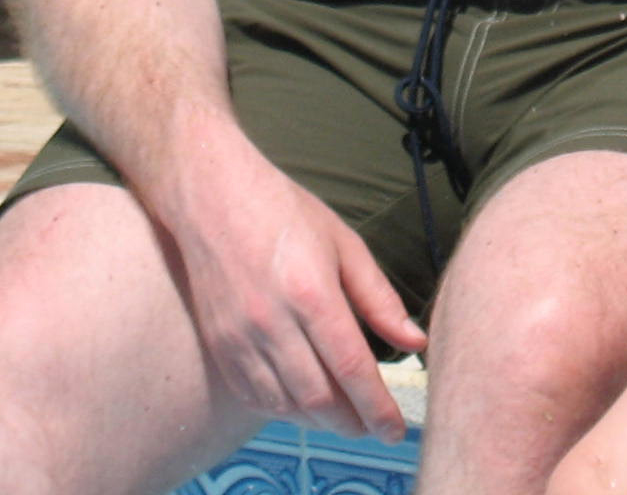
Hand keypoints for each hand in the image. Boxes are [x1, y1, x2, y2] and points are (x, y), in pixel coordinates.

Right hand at [165, 152, 426, 440]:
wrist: (211, 196)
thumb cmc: (283, 211)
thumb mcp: (343, 243)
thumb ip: (379, 298)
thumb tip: (415, 342)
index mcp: (311, 293)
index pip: (351, 368)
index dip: (377, 407)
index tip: (395, 429)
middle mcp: (272, 322)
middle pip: (319, 398)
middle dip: (352, 421)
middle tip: (375, 425)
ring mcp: (239, 338)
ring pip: (286, 405)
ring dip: (320, 420)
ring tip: (345, 417)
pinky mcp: (219, 345)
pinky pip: (254, 397)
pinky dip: (284, 410)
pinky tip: (304, 405)